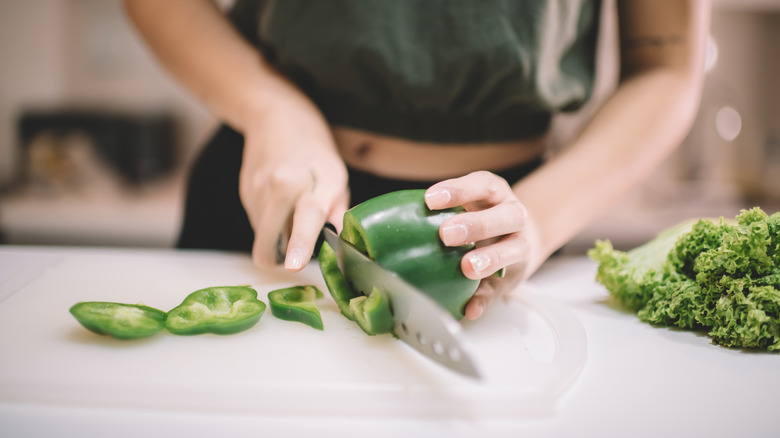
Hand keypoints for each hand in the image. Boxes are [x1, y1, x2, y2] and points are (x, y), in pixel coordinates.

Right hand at [239, 87, 348, 270]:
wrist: (276, 117)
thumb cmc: (315, 152)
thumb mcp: (338, 176)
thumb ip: (338, 210)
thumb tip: (345, 242)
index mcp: (316, 179)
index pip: (308, 214)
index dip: (301, 243)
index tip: (295, 265)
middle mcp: (283, 184)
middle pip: (270, 240)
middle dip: (282, 256)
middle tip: (300, 250)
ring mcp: (259, 189)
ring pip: (263, 237)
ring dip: (277, 238)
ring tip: (292, 213)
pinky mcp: (245, 193)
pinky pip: (257, 225)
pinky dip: (269, 224)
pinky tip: (279, 204)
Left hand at [425, 171, 541, 319]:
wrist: (520, 238)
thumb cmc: (481, 217)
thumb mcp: (468, 203)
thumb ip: (437, 209)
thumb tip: (382, 217)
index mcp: (495, 194)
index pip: (481, 185)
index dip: (458, 190)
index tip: (430, 200)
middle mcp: (513, 215)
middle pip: (505, 215)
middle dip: (476, 225)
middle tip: (446, 235)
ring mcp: (518, 245)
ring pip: (513, 249)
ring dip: (490, 259)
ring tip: (467, 268)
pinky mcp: (514, 276)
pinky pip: (501, 289)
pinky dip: (485, 299)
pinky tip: (470, 308)